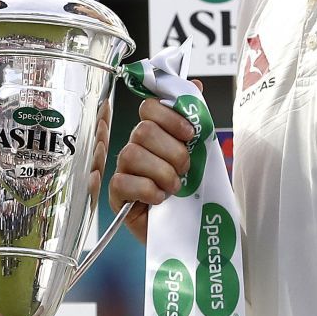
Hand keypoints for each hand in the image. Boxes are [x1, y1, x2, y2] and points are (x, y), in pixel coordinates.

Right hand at [107, 96, 199, 244]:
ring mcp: (123, 171)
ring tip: (174, 188)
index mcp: (154, 135)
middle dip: (172, 151)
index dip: (169, 116)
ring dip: (162, 172)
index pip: (149, 107)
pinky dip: (148, 190)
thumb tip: (195, 84)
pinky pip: (124, 182)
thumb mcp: (201, 153)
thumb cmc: (191, 192)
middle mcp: (135, 148)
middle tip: (185, 169)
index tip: (189, 134)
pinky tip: (159, 199)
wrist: (189, 231)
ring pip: (132, 154)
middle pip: (143, 131)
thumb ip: (195, 120)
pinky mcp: (116, 195)